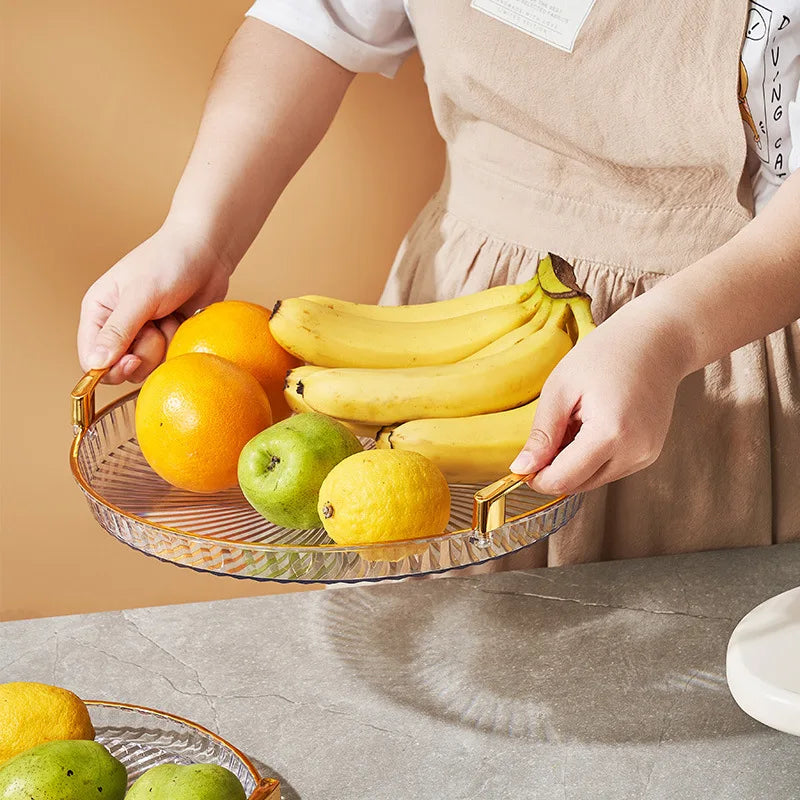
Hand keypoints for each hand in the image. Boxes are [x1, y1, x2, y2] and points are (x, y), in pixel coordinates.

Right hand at [77, 223, 231, 383]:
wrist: (209, 252)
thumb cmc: (170, 262)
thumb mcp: (142, 295)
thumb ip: (119, 330)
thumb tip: (95, 364)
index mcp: (98, 312)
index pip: (90, 358)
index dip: (109, 368)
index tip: (133, 360)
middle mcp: (117, 327)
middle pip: (120, 369)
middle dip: (143, 354)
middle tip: (157, 327)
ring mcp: (143, 334)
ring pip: (147, 367)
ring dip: (164, 346)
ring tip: (171, 317)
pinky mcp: (167, 338)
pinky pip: (168, 360)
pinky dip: (178, 344)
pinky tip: (182, 322)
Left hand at [510, 304, 690, 494]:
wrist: (657, 341)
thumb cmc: (606, 354)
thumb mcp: (561, 388)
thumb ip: (542, 434)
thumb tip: (522, 468)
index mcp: (610, 433)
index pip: (563, 480)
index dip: (536, 477)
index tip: (522, 463)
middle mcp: (634, 452)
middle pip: (578, 485)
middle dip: (555, 469)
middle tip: (551, 430)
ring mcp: (646, 455)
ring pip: (593, 480)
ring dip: (574, 463)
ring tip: (576, 421)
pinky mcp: (650, 454)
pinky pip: (610, 468)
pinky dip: (593, 457)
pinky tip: (593, 425)